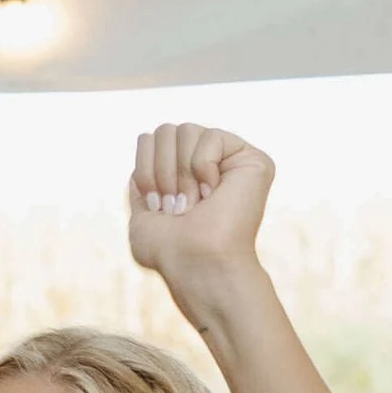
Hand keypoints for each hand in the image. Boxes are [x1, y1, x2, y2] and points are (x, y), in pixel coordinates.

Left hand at [127, 124, 274, 304]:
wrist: (196, 263)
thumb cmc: (169, 251)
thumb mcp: (141, 216)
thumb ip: (141, 181)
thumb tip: (148, 142)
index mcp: (180, 175)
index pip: (150, 140)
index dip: (144, 170)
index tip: (155, 205)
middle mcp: (205, 163)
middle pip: (166, 130)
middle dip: (161, 171)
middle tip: (175, 206)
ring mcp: (228, 159)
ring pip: (186, 129)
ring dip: (180, 173)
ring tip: (193, 203)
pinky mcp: (250, 158)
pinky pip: (209, 137)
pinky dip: (202, 167)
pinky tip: (212, 192)